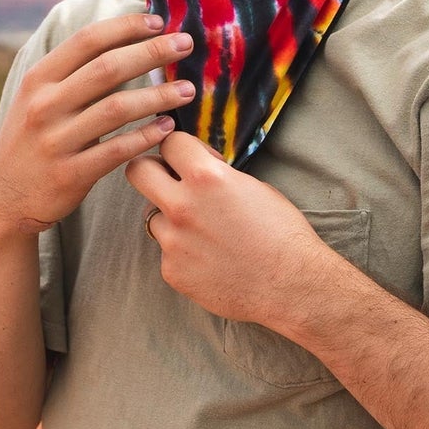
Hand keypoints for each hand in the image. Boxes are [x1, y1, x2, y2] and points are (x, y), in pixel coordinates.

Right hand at [0, 14, 194, 234]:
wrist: (5, 193)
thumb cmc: (35, 137)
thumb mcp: (40, 97)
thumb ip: (76, 72)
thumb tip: (128, 40)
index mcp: (39, 78)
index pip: (87, 40)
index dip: (126, 27)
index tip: (159, 21)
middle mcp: (45, 105)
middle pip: (107, 69)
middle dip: (152, 52)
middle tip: (186, 45)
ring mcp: (57, 140)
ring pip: (117, 109)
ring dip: (158, 96)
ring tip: (188, 90)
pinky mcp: (70, 174)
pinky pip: (117, 150)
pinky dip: (146, 136)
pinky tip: (168, 127)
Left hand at [125, 132, 330, 326]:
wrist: (291, 284)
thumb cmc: (281, 233)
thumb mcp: (253, 187)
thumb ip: (216, 176)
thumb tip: (196, 170)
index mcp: (206, 178)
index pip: (169, 143)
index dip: (181, 149)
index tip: (189, 159)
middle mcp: (182, 206)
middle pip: (137, 171)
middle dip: (152, 171)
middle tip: (170, 181)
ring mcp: (173, 241)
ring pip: (153, 216)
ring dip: (172, 219)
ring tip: (206, 233)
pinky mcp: (172, 270)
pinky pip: (166, 252)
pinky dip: (183, 252)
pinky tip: (211, 259)